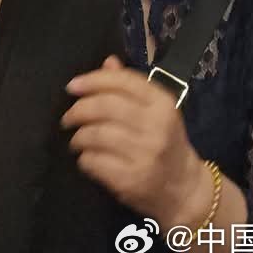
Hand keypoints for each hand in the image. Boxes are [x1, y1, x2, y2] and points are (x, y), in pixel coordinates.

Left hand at [63, 56, 211, 228]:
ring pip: (96, 134)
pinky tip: (87, 159)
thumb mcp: (157, 112)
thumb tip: (108, 63)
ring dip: (78, 137)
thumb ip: (132, 88)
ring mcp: (144, 154)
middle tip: (69, 118)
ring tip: (77, 140)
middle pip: (105, 106)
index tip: (72, 86)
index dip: (94, 80)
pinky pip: (94, 162)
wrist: (183, 189)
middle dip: (79, 110)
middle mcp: (156, 126)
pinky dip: (84, 159)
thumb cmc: (166, 144)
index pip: (124, 81)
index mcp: (163, 104)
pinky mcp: (131, 180)